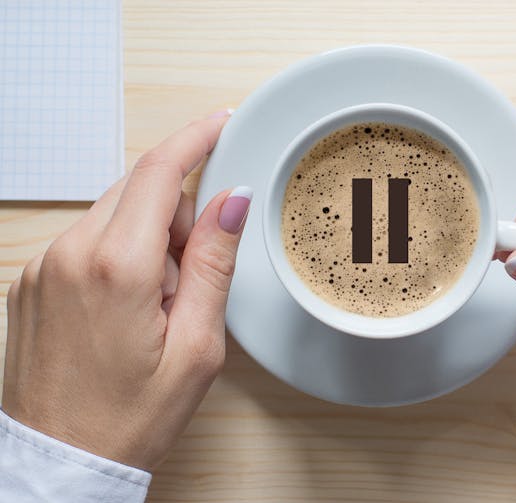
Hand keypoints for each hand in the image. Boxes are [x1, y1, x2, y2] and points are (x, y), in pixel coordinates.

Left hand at [2, 110, 251, 470]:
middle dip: (176, 217)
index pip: (159, 173)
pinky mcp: (30, 281)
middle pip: (137, 192)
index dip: (195, 139)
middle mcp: (68, 255)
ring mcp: (42, 267)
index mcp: (116, 267)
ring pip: (111, 215)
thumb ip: (213, 262)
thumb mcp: (196, 346)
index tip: (220, 122)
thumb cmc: (130, 416)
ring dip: (146, 241)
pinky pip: (85, 242)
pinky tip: (124, 310)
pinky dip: (116, 257)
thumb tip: (231, 200)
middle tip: (190, 279)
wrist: (60, 461)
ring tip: (155, 307)